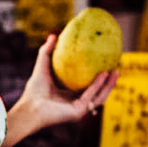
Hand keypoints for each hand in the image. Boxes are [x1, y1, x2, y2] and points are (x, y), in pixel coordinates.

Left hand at [2, 34, 118, 146]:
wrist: (30, 106)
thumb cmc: (34, 90)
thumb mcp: (42, 66)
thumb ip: (47, 51)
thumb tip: (53, 34)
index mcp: (71, 96)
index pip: (89, 87)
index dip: (100, 78)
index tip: (107, 65)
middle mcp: (77, 103)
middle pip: (99, 93)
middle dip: (110, 83)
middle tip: (117, 68)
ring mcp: (79, 109)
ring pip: (100, 97)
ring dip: (109, 85)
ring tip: (116, 71)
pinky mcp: (79, 112)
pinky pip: (91, 96)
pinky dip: (98, 86)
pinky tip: (104, 75)